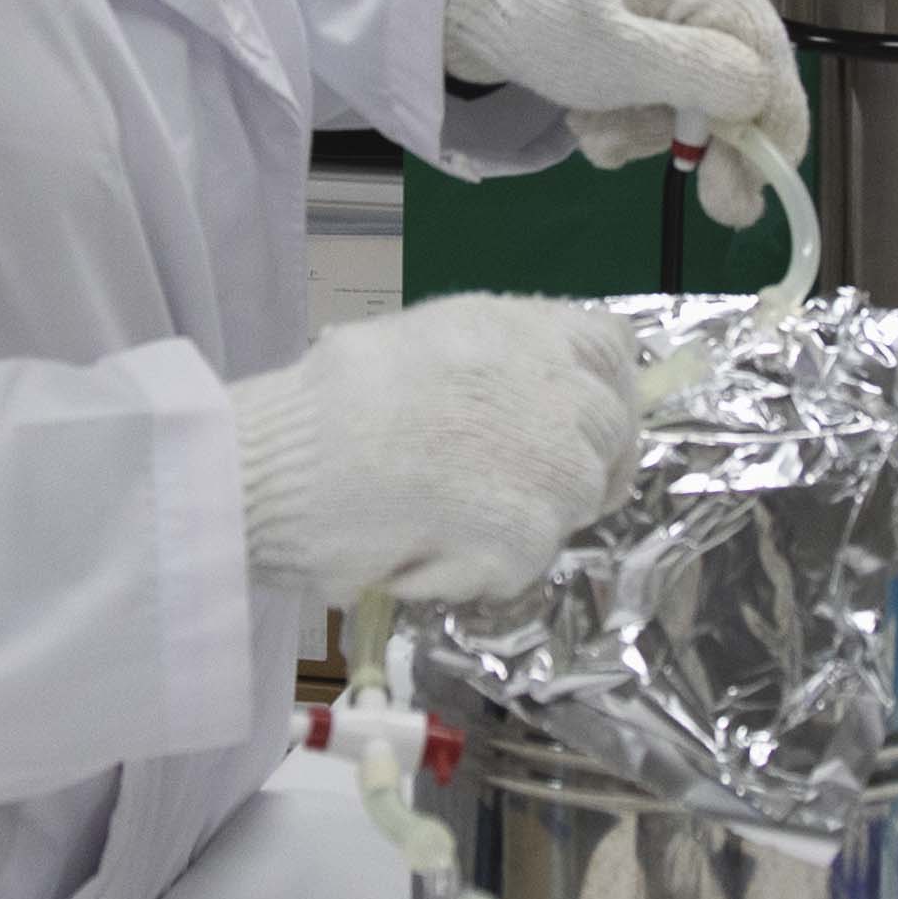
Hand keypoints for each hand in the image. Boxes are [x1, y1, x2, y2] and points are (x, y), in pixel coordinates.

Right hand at [229, 296, 645, 601]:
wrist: (283, 463)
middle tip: (493, 498)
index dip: (603, 397)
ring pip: (568, 510)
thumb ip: (497, 360)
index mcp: (524, 327)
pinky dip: (472, 571)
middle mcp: (554, 386)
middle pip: (609, 442)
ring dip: (513, 527)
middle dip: (563, 476)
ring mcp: (552, 462)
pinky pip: (520, 566)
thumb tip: (535, 400)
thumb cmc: (331, 401)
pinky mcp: (529, 533)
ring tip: (431, 520)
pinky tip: (414, 550)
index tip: (574, 432)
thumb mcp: (427, 341)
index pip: (614, 352)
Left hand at [441, 0, 808, 228]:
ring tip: (597, 132)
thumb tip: (758, 101)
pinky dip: (638, 108)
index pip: (767, 52)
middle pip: (741, 72)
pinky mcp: (660, 17)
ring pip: (704, 85)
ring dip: (652, 127)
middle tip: (719, 205)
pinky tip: (595, 113)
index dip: (773, 127)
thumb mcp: (616, 55)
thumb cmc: (544, 22)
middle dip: (709, 139)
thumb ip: (696, 75)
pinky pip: (674, 75)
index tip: (761, 191)